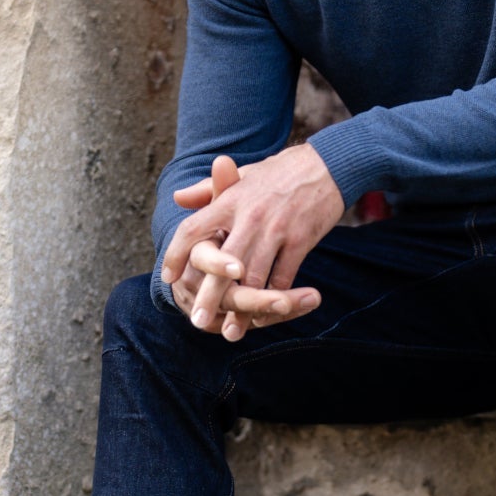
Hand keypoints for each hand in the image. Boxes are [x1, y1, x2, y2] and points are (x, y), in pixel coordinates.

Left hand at [162, 145, 344, 340]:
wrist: (328, 164)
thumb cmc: (280, 171)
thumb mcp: (242, 174)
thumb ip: (209, 189)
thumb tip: (177, 198)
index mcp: (230, 200)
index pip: (192, 229)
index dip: (176, 254)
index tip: (167, 276)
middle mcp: (250, 217)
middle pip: (222, 263)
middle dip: (210, 295)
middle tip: (197, 321)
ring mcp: (276, 230)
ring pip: (254, 277)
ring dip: (243, 308)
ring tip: (232, 331)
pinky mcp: (301, 240)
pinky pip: (283, 276)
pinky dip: (274, 298)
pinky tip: (265, 315)